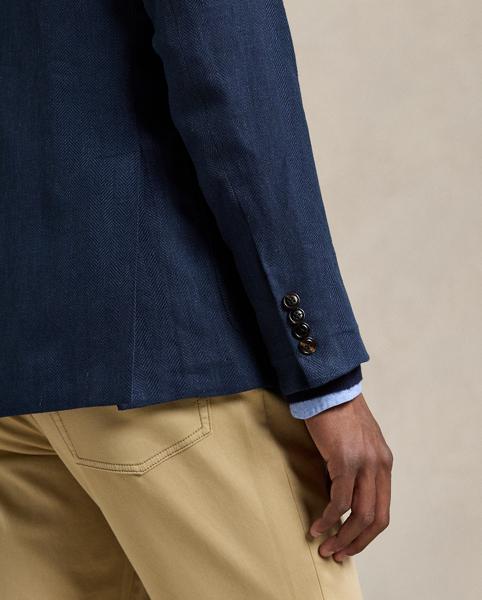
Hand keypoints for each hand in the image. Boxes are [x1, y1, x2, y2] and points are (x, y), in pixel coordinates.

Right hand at [305, 393, 392, 561]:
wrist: (328, 390)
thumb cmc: (336, 414)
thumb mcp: (356, 444)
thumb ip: (357, 468)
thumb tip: (342, 498)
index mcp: (384, 463)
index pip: (383, 510)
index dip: (367, 534)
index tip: (349, 544)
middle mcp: (379, 466)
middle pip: (376, 518)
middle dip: (356, 542)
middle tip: (337, 554)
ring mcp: (364, 463)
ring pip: (360, 514)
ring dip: (342, 536)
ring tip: (325, 546)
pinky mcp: (345, 460)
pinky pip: (340, 500)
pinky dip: (329, 518)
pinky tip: (318, 525)